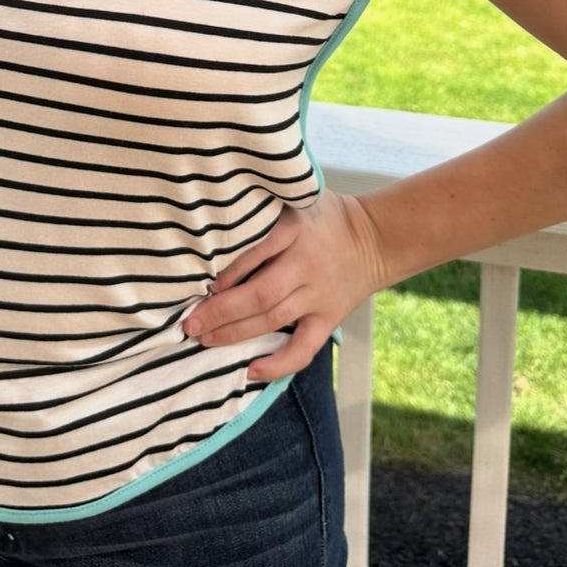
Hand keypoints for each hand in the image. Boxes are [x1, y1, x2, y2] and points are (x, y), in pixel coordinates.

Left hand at [184, 192, 386, 381]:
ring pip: (274, 320)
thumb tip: (217, 210)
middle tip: (190, 323)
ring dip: (236, 333)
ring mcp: (318, 295)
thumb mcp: (297, 195)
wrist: (375, 238)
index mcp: (297, 230)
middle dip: (222, 311)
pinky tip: (251, 370)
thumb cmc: (324, 216)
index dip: (230, 270)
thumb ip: (265, 205)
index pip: (259, 250)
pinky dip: (279, 363)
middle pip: (262, 293)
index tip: (204, 283)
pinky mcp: (328, 319)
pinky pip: (304, 348)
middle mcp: (307, 265)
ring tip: (204, 339)